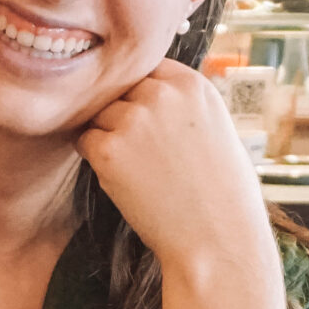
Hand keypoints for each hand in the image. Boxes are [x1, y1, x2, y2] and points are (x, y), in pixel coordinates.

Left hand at [76, 61, 279, 283]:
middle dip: (123, 113)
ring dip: (108, 136)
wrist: (218, 240)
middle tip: (142, 151)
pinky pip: (85, 141)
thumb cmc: (223, 193)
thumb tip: (146, 92)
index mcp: (192, 84)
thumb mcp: (215, 128)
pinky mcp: (109, 150)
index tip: (149, 118)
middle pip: (119, 89)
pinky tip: (125, 181)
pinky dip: (96, 159)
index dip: (142, 94)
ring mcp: (133, 120)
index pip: (146, 68)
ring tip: (139, 169)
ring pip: (99, 114)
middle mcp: (161, 94)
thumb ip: (181, 104)